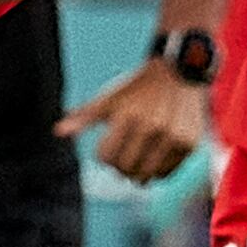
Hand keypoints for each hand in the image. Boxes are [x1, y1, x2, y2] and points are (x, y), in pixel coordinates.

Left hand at [57, 56, 207, 183]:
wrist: (179, 70)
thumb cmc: (137, 87)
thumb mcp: (110, 98)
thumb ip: (84, 116)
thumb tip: (58, 132)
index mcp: (127, 115)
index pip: (105, 157)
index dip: (103, 156)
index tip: (107, 149)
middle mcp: (151, 127)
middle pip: (125, 169)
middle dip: (119, 167)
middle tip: (122, 158)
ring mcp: (172, 137)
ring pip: (146, 176)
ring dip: (138, 174)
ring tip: (137, 161)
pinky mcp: (188, 143)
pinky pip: (167, 173)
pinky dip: (158, 171)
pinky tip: (155, 158)